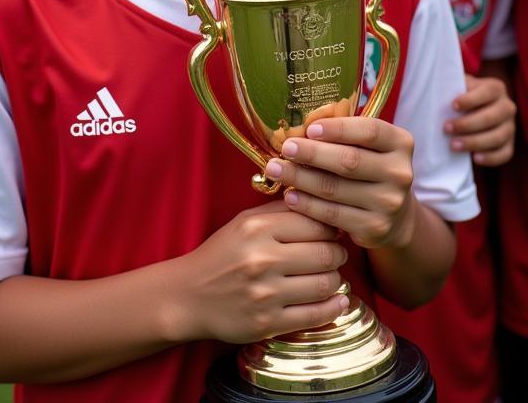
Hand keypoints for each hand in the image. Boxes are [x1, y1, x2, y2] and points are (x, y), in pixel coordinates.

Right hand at [173, 201, 349, 343]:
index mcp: (256, 229)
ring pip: (324, 284)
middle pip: (325, 254)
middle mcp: (262, 259)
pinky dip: (333, 307)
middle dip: (338, 253)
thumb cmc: (221, 255)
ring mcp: (266, 294)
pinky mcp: (268, 323)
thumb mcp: (244, 222)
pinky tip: (338, 299)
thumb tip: (318, 204)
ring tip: (330, 275)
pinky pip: (315, 316)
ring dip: (335, 279)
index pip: (314, 223)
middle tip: (336, 253)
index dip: (331, 228)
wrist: (189, 295)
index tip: (332, 232)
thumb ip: (279, 211)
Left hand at [265, 117, 415, 250]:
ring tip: (276, 169)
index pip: (369, 131)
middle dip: (311, 154)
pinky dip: (307, 205)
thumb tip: (299, 124)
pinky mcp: (375, 228)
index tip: (310, 128)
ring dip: (300, 178)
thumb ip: (344, 134)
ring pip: (335, 189)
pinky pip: (333, 214)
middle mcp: (400, 173)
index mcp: (400, 143)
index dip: (338, 129)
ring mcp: (389, 203)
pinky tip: (290, 196)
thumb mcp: (368, 146)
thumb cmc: (369, 167)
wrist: (395, 215)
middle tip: (285, 148)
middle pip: (349, 161)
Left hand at [444, 73, 515, 166]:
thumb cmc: (461, 96)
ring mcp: (510, 127)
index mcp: (496, 88)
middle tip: (446, 128)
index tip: (453, 106)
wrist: (475, 110)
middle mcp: (507, 107)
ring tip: (453, 145)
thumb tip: (437, 92)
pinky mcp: (510, 144)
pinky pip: (505, 154)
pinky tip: (474, 158)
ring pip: (498, 137)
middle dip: (467, 124)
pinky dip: (491, 158)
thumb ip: (453, 87)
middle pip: (492, 117)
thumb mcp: (459, 86)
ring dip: (475, 142)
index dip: (471, 100)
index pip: (487, 92)